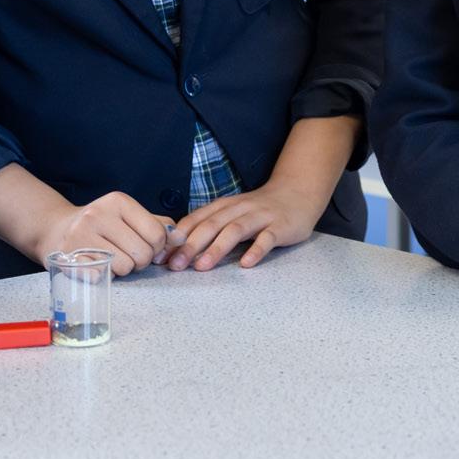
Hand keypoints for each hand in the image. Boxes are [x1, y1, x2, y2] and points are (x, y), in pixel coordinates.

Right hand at [39, 192, 173, 277]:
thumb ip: (157, 225)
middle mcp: (98, 214)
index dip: (157, 247)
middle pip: (143, 253)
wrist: (55, 229)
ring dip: (123, 270)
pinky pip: (102, 277)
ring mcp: (81, 235)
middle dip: (141, 261)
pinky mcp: (69, 257)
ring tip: (111, 259)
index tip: (146, 245)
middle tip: (127, 254)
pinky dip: (104, 276)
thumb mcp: (128, 216)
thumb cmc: (100, 224)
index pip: (157, 233)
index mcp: (118, 201)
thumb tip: (181, 238)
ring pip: (125, 268)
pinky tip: (96, 266)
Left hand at [166, 171, 329, 270]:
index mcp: (224, 206)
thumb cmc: (260, 209)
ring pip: (235, 230)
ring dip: (217, 248)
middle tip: (175, 265)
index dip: (178, 237)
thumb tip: (179, 249)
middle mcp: (239, 209)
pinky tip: (246, 264)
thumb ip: (211, 226)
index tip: (161, 255)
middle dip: (191, 245)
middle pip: (212, 225)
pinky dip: (256, 250)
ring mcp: (261, 217)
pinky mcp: (280, 226)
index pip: (196, 219)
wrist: (298, 192)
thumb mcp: (232, 212)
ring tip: (202, 266)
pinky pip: (267, 238)